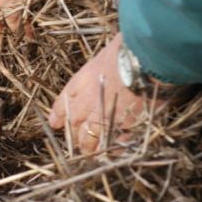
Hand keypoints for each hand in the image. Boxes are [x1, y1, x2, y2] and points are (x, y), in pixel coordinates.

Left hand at [48, 34, 155, 152]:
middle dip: (73, 135)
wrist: (146, 61)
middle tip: (75, 143)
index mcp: (81, 82)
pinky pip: (113, 142)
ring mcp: (104, 116)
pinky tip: (112, 152)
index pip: (63, 103)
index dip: (58, 114)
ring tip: (89, 152)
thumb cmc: (129, 49)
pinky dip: (112, 147)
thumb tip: (109, 64)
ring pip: (89, 138)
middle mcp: (87, 102)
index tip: (55, 122)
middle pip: (74, 124)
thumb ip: (104, 66)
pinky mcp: (123, 126)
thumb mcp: (108, 53)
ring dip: (88, 146)